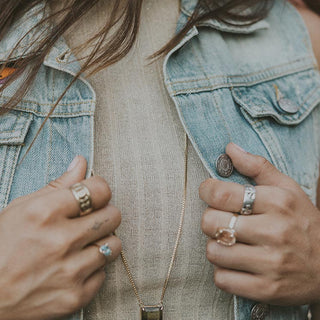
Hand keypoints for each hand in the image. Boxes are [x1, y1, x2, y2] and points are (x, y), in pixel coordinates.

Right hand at [0, 156, 121, 319]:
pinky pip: (104, 273)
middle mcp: (60, 240)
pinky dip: (93, 269)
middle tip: (91, 219)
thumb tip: (82, 162)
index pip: (100, 190)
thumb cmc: (2, 246)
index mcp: (45, 212)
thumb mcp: (22, 208)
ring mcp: (69, 271)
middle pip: (113, 216)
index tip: (95, 194)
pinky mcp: (75, 297)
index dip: (100, 189)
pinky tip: (75, 267)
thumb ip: (58, 184)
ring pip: (114, 245)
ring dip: (102, 242)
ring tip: (84, 244)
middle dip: (105, 214)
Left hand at [200, 144, 319, 305]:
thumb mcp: (287, 188)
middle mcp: (273, 232)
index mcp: (276, 202)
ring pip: (213, 252)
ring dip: (216, 246)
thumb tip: (230, 148)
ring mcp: (270, 264)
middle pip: (211, 223)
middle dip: (210, 220)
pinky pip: (222, 280)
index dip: (206, 190)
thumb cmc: (303, 222)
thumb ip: (257, 166)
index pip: (221, 194)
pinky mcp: (266, 290)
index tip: (209, 191)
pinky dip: (223, 272)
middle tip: (221, 220)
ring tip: (230, 242)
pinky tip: (235, 264)